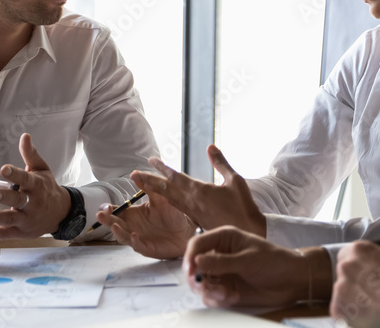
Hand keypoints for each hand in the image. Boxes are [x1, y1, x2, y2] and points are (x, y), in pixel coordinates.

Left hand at [0, 133, 69, 237]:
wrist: (60, 213)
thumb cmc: (46, 188)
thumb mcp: (42, 169)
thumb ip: (30, 154)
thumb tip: (24, 136)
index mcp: (37, 185)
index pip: (26, 179)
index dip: (15, 174)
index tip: (3, 169)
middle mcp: (33, 203)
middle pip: (17, 199)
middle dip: (3, 196)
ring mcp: (27, 219)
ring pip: (10, 218)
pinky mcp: (20, 232)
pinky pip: (5, 233)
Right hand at [95, 181, 195, 259]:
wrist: (187, 228)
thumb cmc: (172, 213)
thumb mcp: (160, 197)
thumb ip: (148, 186)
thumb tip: (134, 173)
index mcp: (133, 214)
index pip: (116, 212)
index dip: (108, 210)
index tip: (105, 207)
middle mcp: (132, 226)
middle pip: (114, 224)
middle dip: (106, 220)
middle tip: (100, 215)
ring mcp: (138, 238)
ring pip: (123, 236)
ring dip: (118, 232)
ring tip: (115, 225)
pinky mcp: (147, 248)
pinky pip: (138, 246)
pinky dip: (135, 242)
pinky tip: (135, 236)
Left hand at [134, 145, 265, 235]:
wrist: (246, 233)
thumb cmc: (242, 206)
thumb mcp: (234, 180)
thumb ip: (221, 163)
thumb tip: (210, 146)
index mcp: (199, 190)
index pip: (175, 176)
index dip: (161, 168)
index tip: (150, 160)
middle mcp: (191, 201)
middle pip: (166, 189)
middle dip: (149, 181)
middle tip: (134, 175)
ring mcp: (193, 212)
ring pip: (169, 199)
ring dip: (155, 191)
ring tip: (143, 184)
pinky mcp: (196, 219)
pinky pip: (177, 207)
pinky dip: (168, 200)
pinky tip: (166, 198)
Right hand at [184, 226, 331, 307]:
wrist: (291, 281)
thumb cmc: (274, 261)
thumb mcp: (247, 260)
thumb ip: (221, 262)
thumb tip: (197, 261)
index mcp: (224, 239)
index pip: (197, 244)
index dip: (189, 257)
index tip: (190, 271)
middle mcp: (219, 255)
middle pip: (194, 267)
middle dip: (198, 280)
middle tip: (207, 288)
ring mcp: (222, 273)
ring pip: (201, 284)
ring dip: (210, 292)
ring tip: (227, 294)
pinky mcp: (226, 289)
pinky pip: (211, 297)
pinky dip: (219, 300)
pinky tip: (234, 297)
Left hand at [330, 241, 379, 326]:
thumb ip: (377, 257)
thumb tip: (376, 262)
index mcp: (357, 250)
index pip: (346, 255)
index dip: (356, 266)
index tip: (364, 274)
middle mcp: (346, 267)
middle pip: (344, 274)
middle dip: (354, 281)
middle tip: (371, 291)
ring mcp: (341, 288)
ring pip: (342, 292)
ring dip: (352, 297)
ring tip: (370, 304)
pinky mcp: (340, 308)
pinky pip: (340, 309)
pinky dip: (350, 313)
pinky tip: (366, 313)